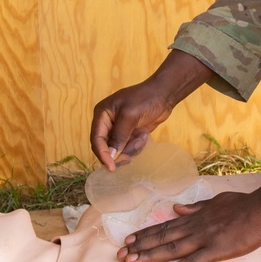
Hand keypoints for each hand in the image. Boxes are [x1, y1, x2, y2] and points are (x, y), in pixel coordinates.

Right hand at [90, 50, 213, 170]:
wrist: (164, 94)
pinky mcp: (129, 133)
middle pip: (106, 147)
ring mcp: (119, 129)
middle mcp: (107, 123)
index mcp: (102, 114)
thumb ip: (119, 136)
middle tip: (129, 158)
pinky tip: (144, 135)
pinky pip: (128, 147)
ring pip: (118, 149)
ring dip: (131, 147)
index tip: (110, 167)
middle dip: (118, 153)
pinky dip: (136, 145)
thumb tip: (110, 155)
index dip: (102, 154)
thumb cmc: (145, 99)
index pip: (96, 139)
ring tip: (142, 137)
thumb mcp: (130, 116)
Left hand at [117, 175, 260, 261]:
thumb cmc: (243, 204)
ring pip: (171, 248)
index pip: (166, 225)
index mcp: (196, 216)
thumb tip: (176, 208)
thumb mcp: (217, 200)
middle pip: (162, 237)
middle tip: (120, 255)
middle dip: (140, 246)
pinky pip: (190, 261)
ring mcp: (204, 239)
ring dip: (149, 255)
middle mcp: (195, 227)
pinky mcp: (215, 250)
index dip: (146, 233)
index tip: (129, 239)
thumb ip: (196, 206)